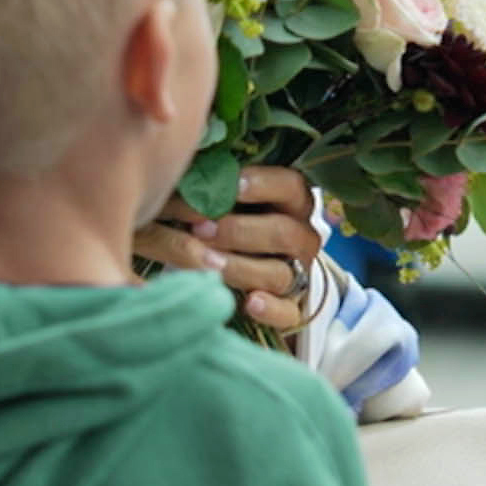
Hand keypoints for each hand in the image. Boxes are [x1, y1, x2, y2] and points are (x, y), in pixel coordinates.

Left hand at [139, 164, 320, 333]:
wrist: (235, 272)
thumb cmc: (220, 225)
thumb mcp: (217, 203)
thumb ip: (209, 190)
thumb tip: (186, 172)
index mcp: (290, 204)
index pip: (291, 186)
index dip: (264, 184)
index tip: (231, 185)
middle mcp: (299, 238)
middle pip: (286, 232)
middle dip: (242, 231)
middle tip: (201, 230)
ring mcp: (297, 275)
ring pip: (281, 273)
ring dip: (244, 268)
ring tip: (209, 265)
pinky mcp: (291, 310)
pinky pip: (290, 313)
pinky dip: (271, 309)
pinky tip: (250, 302)